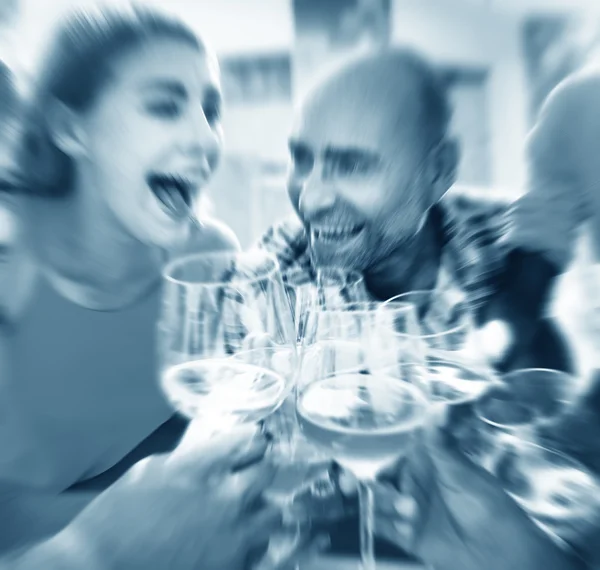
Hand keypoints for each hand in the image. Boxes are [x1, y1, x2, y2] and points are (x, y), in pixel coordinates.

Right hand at [67, 424, 283, 569]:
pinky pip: (261, 547)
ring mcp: (235, 537)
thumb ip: (192, 455)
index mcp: (204, 467)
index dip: (252, 436)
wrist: (101, 567)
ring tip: (243, 509)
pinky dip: (252, 541)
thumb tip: (214, 442)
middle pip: (269, 469)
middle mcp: (228, 498)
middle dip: (260, 465)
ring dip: (260, 506)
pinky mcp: (234, 567)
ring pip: (272, 511)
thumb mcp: (152, 469)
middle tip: (249, 469)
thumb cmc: (118, 515)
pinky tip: (233, 538)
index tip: (250, 438)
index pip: (252, 438)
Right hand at [373, 428, 584, 569]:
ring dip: (387, 509)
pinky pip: (383, 528)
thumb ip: (442, 443)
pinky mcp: (408, 535)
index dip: (375, 458)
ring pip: (379, 504)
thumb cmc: (487, 504)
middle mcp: (413, 484)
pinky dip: (387, 527)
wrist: (501, 552)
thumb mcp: (462, 472)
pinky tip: (406, 529)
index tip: (368, 465)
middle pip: (379, 481)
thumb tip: (441, 407)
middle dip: (379, 489)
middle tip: (382, 495)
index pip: (390, 455)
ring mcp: (409, 510)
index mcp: (424, 463)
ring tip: (411, 515)